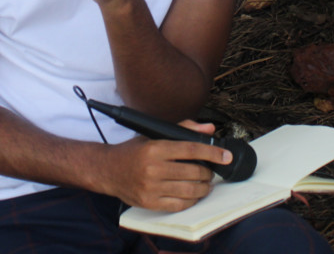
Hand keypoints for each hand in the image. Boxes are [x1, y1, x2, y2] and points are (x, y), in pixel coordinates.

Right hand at [101, 121, 232, 211]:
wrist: (108, 170)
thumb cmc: (134, 151)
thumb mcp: (154, 135)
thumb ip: (183, 129)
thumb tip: (209, 128)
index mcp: (155, 147)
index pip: (191, 149)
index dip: (212, 152)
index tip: (225, 155)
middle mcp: (153, 168)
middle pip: (193, 171)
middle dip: (208, 172)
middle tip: (211, 170)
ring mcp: (151, 187)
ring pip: (189, 190)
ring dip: (203, 188)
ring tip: (205, 183)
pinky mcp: (149, 203)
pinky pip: (178, 205)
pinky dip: (191, 201)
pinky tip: (193, 195)